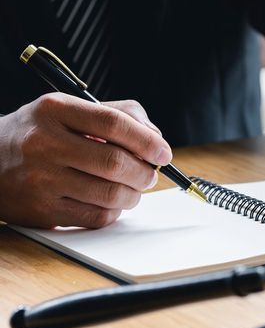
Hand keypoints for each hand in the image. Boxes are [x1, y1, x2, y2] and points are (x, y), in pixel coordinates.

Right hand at [0, 95, 171, 228]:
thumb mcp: (68, 109)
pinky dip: (113, 211)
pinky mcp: (40, 211)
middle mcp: (44, 143)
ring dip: (133, 194)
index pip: (113, 123)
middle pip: (114, 162)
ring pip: (109, 194)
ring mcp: (40, 179)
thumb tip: (155, 137)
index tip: (163, 152)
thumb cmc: (39, 132)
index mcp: (55, 111)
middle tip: (149, 173)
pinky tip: (110, 202)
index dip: (147, 140)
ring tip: (132, 188)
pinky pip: (95, 217)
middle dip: (144, 172)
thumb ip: (116, 114)